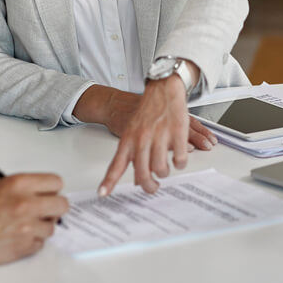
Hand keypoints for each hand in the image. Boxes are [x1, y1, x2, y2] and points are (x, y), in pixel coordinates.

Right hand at [0, 174, 67, 266]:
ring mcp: (27, 227)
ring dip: (40, 227)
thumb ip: (22, 189)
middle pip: (62, 205)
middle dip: (54, 209)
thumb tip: (42, 194)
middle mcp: (26, 204)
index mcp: (19, 184)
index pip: (56, 182)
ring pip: (52, 227)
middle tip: (43, 212)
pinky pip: (40, 244)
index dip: (52, 190)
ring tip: (20, 226)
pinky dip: (31, 242)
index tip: (48, 194)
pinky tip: (15, 237)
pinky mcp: (24, 247)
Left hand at [97, 76, 214, 196]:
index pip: (116, 165)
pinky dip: (180, 164)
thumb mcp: (132, 131)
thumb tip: (136, 178)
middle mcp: (142, 140)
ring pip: (161, 169)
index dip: (109, 181)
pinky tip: (178, 159)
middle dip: (149, 186)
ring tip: (165, 169)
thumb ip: (132, 153)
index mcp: (128, 140)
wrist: (162, 89)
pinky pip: (179, 159)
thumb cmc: (147, 111)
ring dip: (165, 173)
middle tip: (153, 187)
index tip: (103, 193)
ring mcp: (159, 137)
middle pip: (143, 174)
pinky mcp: (177, 133)